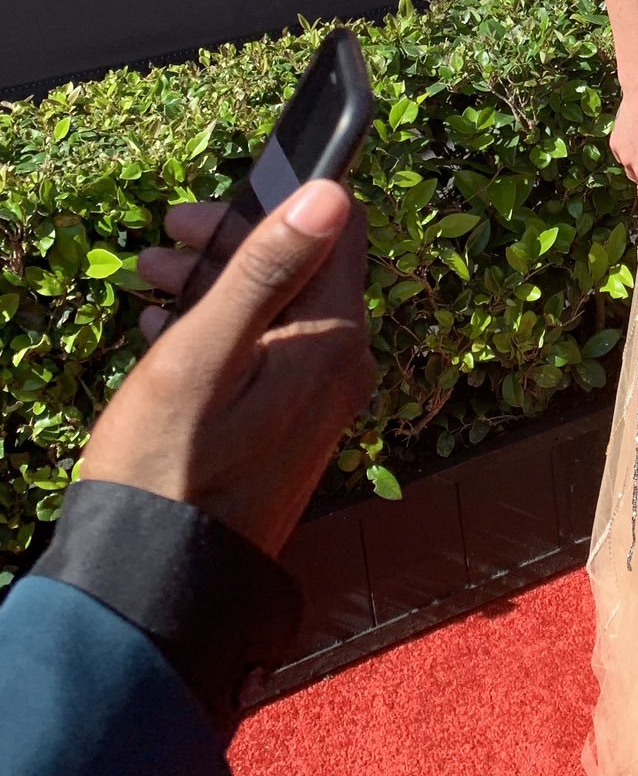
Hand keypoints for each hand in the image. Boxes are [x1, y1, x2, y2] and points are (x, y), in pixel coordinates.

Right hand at [77, 180, 375, 558]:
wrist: (159, 582)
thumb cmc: (170, 464)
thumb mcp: (207, 351)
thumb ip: (268, 269)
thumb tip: (331, 194)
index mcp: (335, 337)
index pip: (339, 228)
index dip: (275, 201)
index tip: (206, 208)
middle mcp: (345, 366)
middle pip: (306, 267)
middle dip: (235, 243)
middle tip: (166, 240)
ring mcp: (323, 402)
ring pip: (281, 311)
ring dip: (220, 284)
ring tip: (154, 280)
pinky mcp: (296, 428)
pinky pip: (271, 355)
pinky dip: (225, 330)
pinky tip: (169, 331)